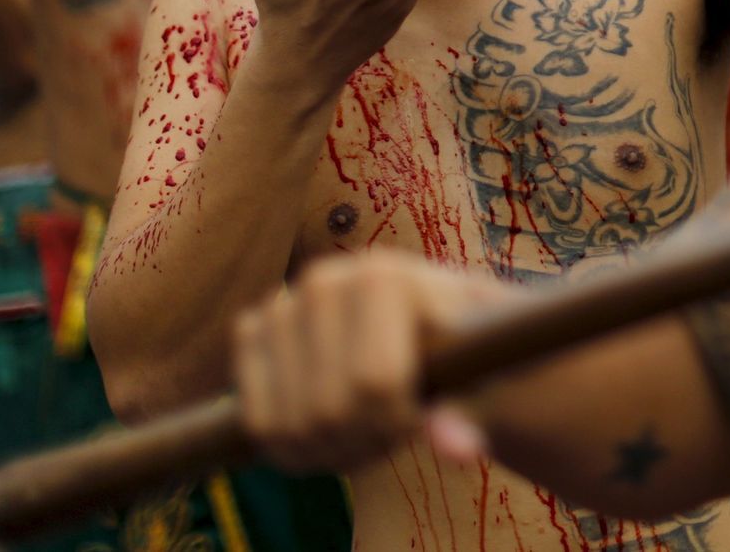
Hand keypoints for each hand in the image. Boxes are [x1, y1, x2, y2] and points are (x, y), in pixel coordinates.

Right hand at [234, 251, 506, 473]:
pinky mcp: (254, 331)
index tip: (420, 416)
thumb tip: (461, 451)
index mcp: (383, 277)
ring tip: (366, 430)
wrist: (423, 322)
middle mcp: (324, 280)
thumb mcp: (476, 376)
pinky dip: (290, 447)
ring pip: (288, 426)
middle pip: (328, 411)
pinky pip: (255, 420)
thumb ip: (466, 411)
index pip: (374, 383)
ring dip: (330, 452)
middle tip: (392, 432)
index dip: (400, 421)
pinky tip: (328, 432)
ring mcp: (282, 304)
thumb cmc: (460, 350)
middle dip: (365, 441)